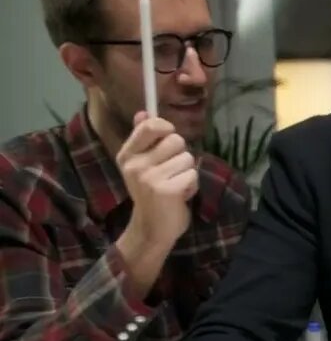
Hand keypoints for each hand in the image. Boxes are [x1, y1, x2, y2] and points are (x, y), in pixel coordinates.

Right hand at [117, 112, 197, 249]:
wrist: (152, 228)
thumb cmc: (151, 193)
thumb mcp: (143, 164)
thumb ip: (144, 139)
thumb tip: (144, 112)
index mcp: (127, 155)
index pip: (149, 126)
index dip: (165, 127)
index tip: (168, 136)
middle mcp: (136, 165)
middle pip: (176, 140)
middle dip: (181, 154)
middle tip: (172, 171)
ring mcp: (150, 178)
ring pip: (187, 157)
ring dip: (187, 171)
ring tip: (175, 184)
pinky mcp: (167, 190)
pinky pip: (192, 174)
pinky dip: (192, 185)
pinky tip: (180, 194)